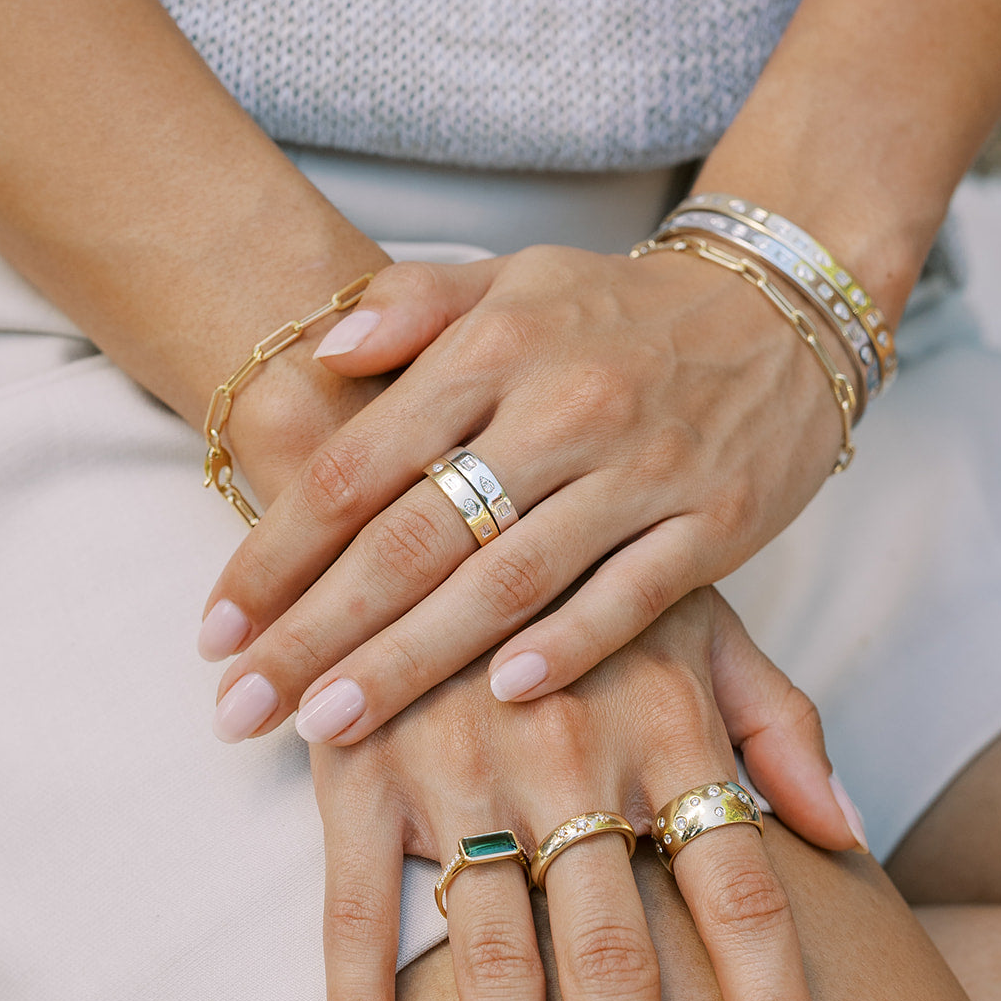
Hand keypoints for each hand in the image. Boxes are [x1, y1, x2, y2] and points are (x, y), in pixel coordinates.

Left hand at [201, 245, 846, 744]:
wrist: (784, 308)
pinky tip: (502, 698)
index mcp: (496, 344)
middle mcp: (562, 406)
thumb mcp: (515, 277)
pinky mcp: (715, 521)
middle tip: (244, 709)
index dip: (276, 554)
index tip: (215, 630)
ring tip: (330, 723)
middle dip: (317, 632)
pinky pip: (632, 597)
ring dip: (414, 660)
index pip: (358, 466)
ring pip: (509, 580)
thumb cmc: (621, 312)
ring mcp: (644, 467)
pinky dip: (568, 646)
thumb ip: (414, 304)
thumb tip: (322, 350)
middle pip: (414, 539)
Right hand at [316, 586, 864, 1000]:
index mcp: (664, 723)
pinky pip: (352, 912)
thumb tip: (851, 830)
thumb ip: (777, 720)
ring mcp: (456, 765)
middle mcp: (569, 754)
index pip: (739, 884)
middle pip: (617, 949)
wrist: (415, 476)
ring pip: (494, 950)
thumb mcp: (697, 614)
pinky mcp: (356, 771)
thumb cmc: (574, 561)